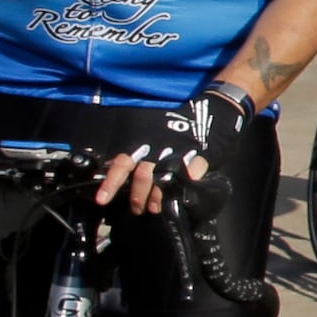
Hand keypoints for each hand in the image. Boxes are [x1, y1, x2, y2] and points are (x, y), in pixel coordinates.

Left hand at [114, 84, 250, 213]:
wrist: (215, 107)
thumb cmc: (182, 117)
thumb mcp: (155, 127)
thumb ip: (142, 147)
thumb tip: (119, 163)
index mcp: (145, 142)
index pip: (123, 164)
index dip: (111, 183)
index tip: (102, 199)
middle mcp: (158, 150)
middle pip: (142, 178)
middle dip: (137, 198)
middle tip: (137, 209)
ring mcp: (178, 156)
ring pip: (161, 182)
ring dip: (157, 199)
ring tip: (155, 208)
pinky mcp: (198, 160)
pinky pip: (188, 178)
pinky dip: (183, 189)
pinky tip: (180, 196)